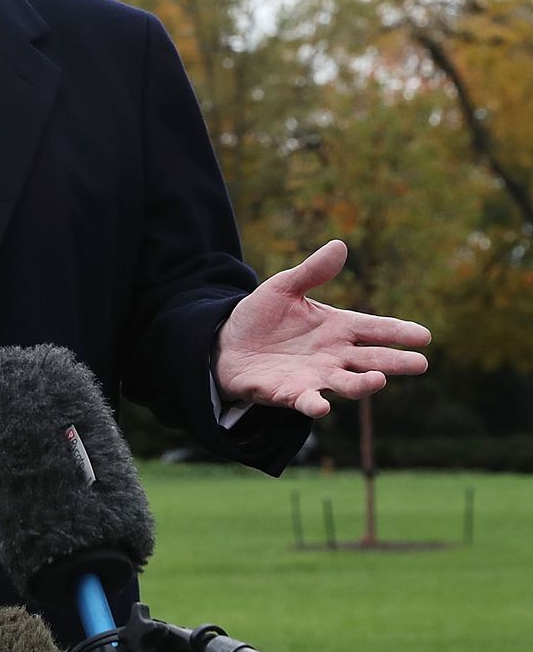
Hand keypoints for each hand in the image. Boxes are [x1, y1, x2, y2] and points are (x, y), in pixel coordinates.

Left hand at [214, 240, 431, 417]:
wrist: (226, 343)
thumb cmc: (262, 317)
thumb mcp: (284, 288)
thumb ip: (312, 271)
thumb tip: (339, 244)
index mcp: (337, 328)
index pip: (374, 329)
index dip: (399, 332)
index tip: (424, 336)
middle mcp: (333, 355)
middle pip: (371, 359)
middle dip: (395, 362)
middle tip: (420, 363)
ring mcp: (315, 376)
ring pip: (347, 383)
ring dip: (363, 384)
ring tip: (379, 379)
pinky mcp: (290, 393)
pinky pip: (306, 401)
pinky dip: (314, 404)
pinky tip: (321, 407)